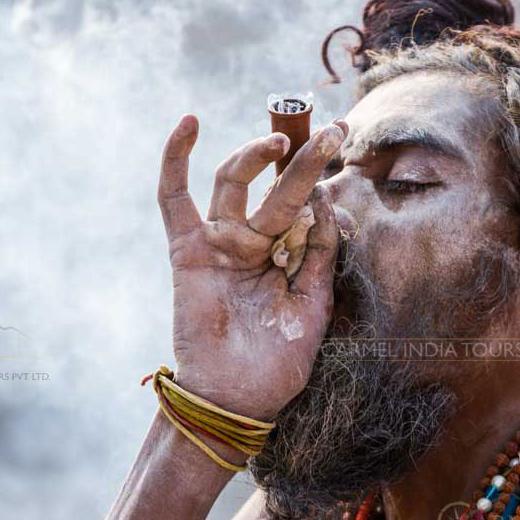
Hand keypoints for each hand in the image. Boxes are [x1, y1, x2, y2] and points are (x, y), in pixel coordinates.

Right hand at [157, 114, 346, 419]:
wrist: (238, 398)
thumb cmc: (279, 361)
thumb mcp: (316, 303)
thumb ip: (321, 252)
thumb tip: (325, 199)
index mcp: (284, 256)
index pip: (304, 204)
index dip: (323, 176)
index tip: (344, 138)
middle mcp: (252, 243)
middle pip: (276, 186)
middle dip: (306, 159)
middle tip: (334, 132)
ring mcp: (219, 242)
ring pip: (234, 181)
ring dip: (257, 154)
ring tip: (284, 143)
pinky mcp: (188, 250)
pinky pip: (174, 197)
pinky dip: (176, 158)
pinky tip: (189, 122)